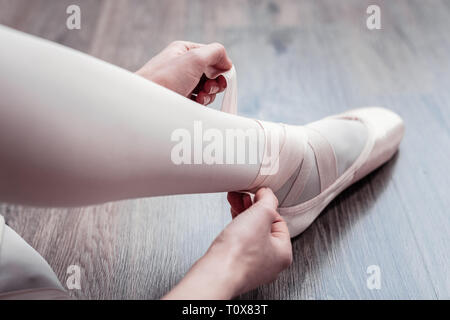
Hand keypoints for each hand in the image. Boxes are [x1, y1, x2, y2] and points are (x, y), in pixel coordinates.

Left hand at [136, 41, 231, 104]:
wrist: (146, 104)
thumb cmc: (165, 79)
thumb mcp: (194, 58)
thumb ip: (215, 53)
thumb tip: (227, 62)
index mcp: (184, 51)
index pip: (212, 55)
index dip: (220, 65)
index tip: (221, 75)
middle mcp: (183, 66)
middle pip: (212, 73)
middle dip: (215, 82)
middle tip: (208, 87)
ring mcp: (182, 84)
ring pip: (207, 89)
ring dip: (208, 94)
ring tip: (199, 97)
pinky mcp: (181, 99)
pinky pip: (199, 100)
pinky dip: (202, 102)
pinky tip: (195, 103)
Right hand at [162, 188, 291, 298]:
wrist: (216, 272)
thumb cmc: (238, 253)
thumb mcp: (261, 214)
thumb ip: (268, 200)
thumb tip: (267, 194)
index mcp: (283, 253)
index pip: (279, 221)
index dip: (266, 205)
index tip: (256, 195)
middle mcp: (270, 263)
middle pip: (263, 227)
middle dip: (251, 208)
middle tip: (242, 197)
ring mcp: (252, 266)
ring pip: (250, 234)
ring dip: (242, 215)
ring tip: (233, 202)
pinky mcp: (235, 266)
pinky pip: (238, 243)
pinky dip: (234, 229)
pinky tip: (229, 220)